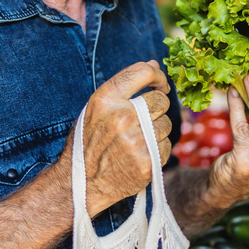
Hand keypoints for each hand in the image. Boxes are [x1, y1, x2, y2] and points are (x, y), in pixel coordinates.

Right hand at [76, 61, 171, 216]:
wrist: (80, 183)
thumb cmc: (89, 142)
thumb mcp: (95, 108)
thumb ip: (122, 86)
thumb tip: (153, 64)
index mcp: (106, 99)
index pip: (142, 72)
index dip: (157, 75)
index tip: (160, 84)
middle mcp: (122, 117)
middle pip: (160, 100)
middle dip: (158, 107)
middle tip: (146, 117)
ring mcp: (136, 140)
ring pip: (166, 124)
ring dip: (158, 129)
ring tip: (139, 138)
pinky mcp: (147, 161)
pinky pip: (167, 146)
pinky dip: (158, 149)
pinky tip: (141, 153)